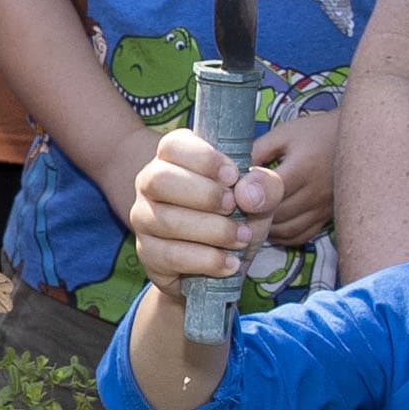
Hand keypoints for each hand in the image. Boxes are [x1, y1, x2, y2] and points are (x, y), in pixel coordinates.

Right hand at [122, 128, 265, 286]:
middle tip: (233, 206)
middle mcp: (150, 184)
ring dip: (212, 231)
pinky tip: (230, 262)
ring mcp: (143, 219)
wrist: (224, 263)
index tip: (233, 176)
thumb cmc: (238, 217)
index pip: (173, 146)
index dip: (203, 158)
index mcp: (175, 159)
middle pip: (159, 179)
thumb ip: (265, 186)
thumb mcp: (262, 198)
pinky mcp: (147, 253)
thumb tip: (247, 193)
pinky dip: (206, 260)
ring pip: (166, 220)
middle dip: (203, 194)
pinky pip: (169, 255)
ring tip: (241, 238)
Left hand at [245, 112, 340, 249]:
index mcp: (302, 168)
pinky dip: (281, 236)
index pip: (270, 193)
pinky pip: (300, 236)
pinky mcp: (327, 217)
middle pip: (276, 215)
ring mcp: (323, 208)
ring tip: (251, 215)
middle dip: (252, 214)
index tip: (233, 195)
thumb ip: (258, 152)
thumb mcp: (285, 134)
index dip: (247, 197)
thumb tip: (235, 174)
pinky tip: (270, 225)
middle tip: (236, 207)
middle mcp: (315, 192)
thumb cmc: (315, 134)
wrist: (357, 141)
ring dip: (265, 228)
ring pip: (286, 230)